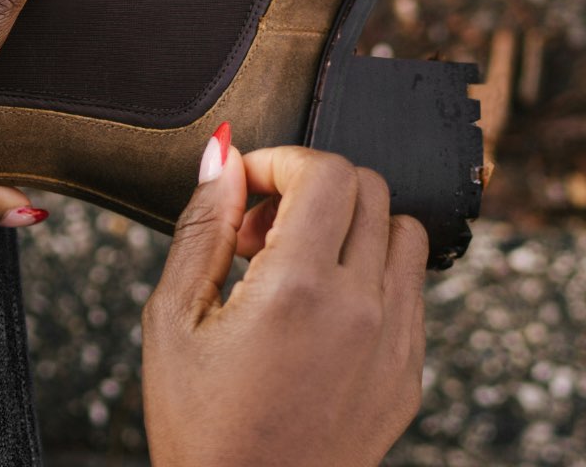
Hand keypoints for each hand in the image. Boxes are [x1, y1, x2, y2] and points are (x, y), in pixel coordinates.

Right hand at [141, 131, 427, 466]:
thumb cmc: (202, 429)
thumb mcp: (174, 318)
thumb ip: (202, 225)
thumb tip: (222, 157)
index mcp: (301, 290)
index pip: (326, 171)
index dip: (279, 161)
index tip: (246, 186)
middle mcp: (363, 310)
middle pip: (368, 187)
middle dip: (308, 186)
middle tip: (260, 228)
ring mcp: (397, 343)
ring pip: (401, 228)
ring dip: (349, 223)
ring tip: (295, 261)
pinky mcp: (409, 372)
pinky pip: (412, 285)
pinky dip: (371, 270)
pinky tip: (321, 304)